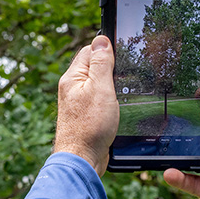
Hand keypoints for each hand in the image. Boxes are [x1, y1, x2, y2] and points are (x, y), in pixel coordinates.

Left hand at [53, 35, 118, 176]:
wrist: (82, 159)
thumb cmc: (90, 126)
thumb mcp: (100, 88)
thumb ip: (101, 63)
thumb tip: (101, 39)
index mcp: (73, 77)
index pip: (89, 50)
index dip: (107, 49)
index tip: (123, 53)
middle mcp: (73, 88)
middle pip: (94, 67)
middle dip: (111, 67)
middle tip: (127, 72)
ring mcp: (79, 102)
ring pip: (98, 84)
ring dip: (111, 85)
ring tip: (123, 90)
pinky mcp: (87, 116)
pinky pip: (100, 99)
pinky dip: (110, 99)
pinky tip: (118, 105)